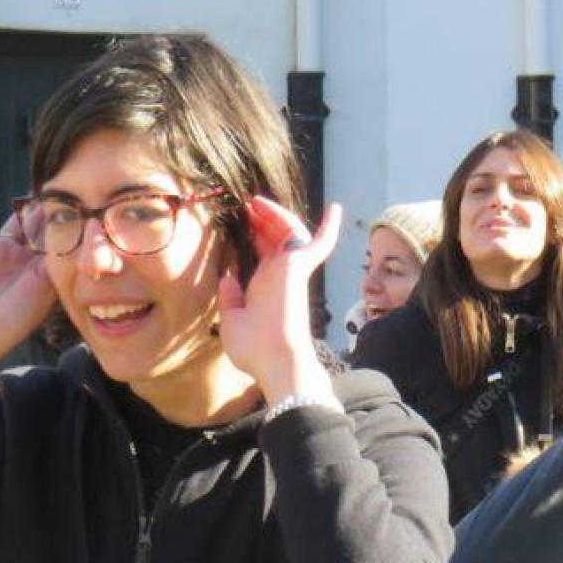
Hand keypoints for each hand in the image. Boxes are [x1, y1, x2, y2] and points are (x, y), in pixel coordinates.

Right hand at [0, 196, 56, 367]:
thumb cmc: (15, 316)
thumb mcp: (45, 288)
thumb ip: (56, 261)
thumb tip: (72, 234)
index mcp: (43, 271)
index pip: (59, 244)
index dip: (70, 230)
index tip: (84, 211)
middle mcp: (23, 259)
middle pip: (40, 229)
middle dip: (51, 215)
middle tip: (65, 196)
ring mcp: (1, 251)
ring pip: (15, 223)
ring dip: (25, 211)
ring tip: (37, 196)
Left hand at [217, 196, 338, 401]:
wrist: (274, 361)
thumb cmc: (254, 350)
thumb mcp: (232, 321)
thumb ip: (230, 299)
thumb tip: (228, 277)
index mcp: (265, 287)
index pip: (264, 255)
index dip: (256, 237)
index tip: (246, 222)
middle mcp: (279, 276)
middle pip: (274, 239)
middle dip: (263, 220)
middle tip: (248, 205)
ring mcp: (290, 271)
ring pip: (289, 234)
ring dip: (275, 215)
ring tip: (256, 202)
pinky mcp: (299, 268)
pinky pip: (318, 244)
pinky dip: (328, 228)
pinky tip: (335, 208)